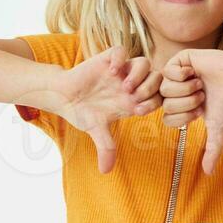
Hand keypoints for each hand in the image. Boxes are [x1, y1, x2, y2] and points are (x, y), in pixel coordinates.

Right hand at [53, 46, 161, 173]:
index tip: (138, 110)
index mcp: (134, 100)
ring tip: (123, 86)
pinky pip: (122, 51)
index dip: (154, 103)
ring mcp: (120, 71)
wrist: (63, 95)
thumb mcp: (96, 131)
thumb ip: (105, 147)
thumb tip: (105, 171)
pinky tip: (110, 72)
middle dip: (150, 88)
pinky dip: (120, 60)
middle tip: (133, 97)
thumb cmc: (83, 112)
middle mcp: (131, 84)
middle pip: (158, 78)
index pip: (159, 97)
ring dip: (138, 75)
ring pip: (144, 63)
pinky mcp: (107, 59)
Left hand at [160, 48, 222, 174]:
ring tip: (200, 84)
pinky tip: (195, 72)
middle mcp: (176, 91)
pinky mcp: (179, 60)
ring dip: (186, 89)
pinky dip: (183, 75)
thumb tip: (209, 174)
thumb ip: (212, 150)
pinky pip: (167, 71)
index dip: (183, 117)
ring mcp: (176, 75)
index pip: (166, 119)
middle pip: (164, 104)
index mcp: (181, 106)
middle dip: (186, 103)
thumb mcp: (218, 129)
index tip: (199, 111)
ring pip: (164, 88)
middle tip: (202, 95)